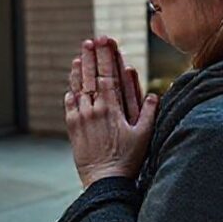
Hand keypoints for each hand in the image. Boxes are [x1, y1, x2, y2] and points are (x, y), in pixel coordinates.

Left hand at [65, 36, 158, 188]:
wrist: (104, 180)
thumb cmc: (127, 160)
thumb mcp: (143, 136)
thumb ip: (148, 113)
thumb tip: (153, 95)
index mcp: (110, 108)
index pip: (107, 75)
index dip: (105, 56)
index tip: (104, 41)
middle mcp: (93, 109)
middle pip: (90, 76)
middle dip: (91, 56)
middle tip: (90, 40)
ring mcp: (80, 117)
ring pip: (77, 88)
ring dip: (79, 71)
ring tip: (79, 57)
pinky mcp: (72, 127)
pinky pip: (69, 105)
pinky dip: (71, 92)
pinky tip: (72, 86)